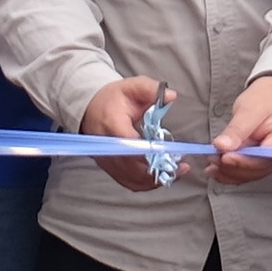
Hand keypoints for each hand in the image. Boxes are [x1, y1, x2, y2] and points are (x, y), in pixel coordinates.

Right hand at [78, 76, 176, 191]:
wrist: (90, 108)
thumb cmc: (113, 99)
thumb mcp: (132, 87)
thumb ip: (151, 89)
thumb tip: (170, 96)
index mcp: (113, 126)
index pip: (130, 144)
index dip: (150, 152)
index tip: (169, 153)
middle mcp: (108, 148)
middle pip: (133, 166)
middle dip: (159, 168)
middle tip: (181, 166)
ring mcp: (108, 161)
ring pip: (133, 179)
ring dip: (156, 179)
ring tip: (177, 172)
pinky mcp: (111, 169)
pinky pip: (130, 182)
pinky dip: (147, 183)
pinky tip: (162, 176)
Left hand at [209, 74, 271, 185]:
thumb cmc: (266, 99)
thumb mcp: (249, 109)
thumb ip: (237, 129)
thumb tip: (222, 146)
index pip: (265, 158)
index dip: (244, 161)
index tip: (224, 157)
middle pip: (257, 170)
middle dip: (233, 167)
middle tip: (213, 158)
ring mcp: (271, 160)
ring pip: (249, 174)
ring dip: (229, 172)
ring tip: (212, 163)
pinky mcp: (260, 162)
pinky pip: (245, 172)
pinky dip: (229, 172)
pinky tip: (215, 169)